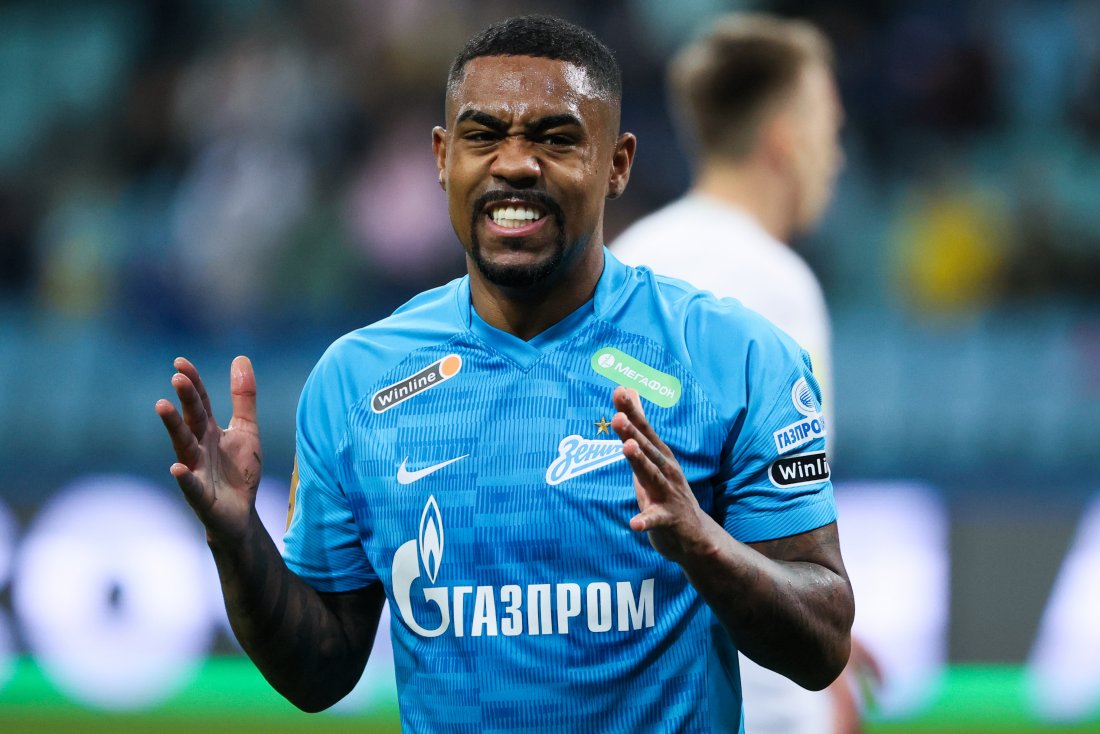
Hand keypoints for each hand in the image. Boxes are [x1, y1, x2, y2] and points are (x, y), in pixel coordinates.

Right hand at [155, 356, 262, 541]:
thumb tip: (241, 358)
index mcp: (209, 431)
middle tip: (177, 377)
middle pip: (191, 419)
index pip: (200, 402)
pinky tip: (177, 468)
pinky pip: (190, 486)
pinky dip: (184, 478)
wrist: (241, 514)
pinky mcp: (200, 496)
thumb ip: (244, 398)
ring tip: (162, 405)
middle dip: (185, 399)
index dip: (193, 383)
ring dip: (173, 427)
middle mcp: (198, 447)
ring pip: (183, 446)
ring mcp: (196, 470)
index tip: (180, 362)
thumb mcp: (246, 430)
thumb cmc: (238, 471)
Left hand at [610, 386, 711, 562]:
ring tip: (627, 448)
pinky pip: (655, 520)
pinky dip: (645, 521)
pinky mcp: (668, 519)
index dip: (632, 411)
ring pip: (652, 476)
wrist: (695, 535)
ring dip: (640, 462)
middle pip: (647, 449)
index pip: (644, 430)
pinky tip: (634, 524)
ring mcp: (668, 494)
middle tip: (618, 417)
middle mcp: (666, 471)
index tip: (618, 391)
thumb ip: (638, 425)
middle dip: (633, 432)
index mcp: (660, 456)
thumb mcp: (652, 457)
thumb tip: (629, 390)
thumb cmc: (666, 491)